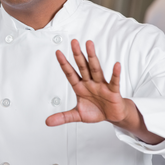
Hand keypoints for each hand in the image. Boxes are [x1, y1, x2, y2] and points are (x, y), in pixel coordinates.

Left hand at [46, 39, 164, 144]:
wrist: (112, 116)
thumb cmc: (95, 111)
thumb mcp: (77, 115)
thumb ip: (63, 117)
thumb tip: (47, 122)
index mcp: (80, 87)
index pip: (70, 73)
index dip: (64, 64)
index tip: (58, 52)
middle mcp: (90, 83)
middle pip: (82, 66)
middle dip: (78, 55)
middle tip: (73, 42)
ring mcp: (101, 85)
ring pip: (96, 69)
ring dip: (92, 57)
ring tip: (89, 44)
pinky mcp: (112, 91)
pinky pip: (114, 81)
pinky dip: (115, 74)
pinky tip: (116, 65)